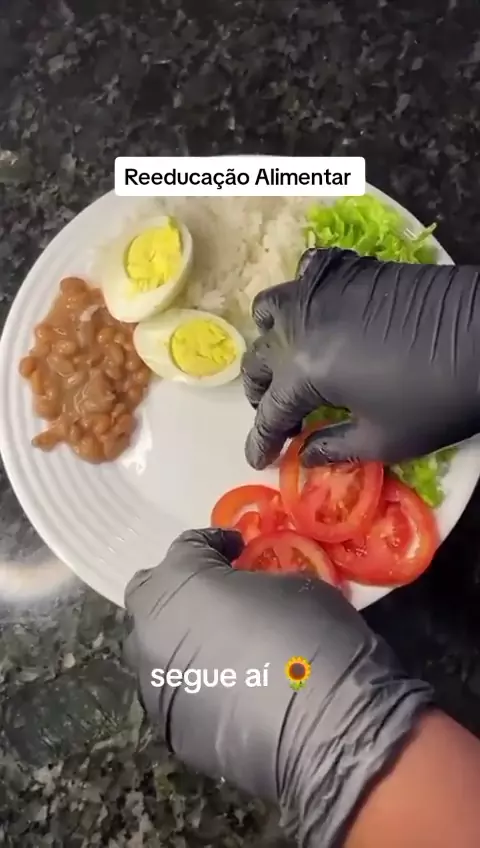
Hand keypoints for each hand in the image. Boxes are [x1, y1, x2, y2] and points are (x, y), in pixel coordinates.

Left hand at [125, 528, 431, 847]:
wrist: (326, 728)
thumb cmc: (311, 637)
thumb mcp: (293, 584)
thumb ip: (255, 581)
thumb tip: (250, 593)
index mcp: (181, 580)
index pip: (187, 546)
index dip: (215, 543)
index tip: (238, 548)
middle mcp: (153, 627)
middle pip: (151, 594)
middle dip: (181, 587)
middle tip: (218, 593)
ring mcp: (154, 682)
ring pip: (156, 647)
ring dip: (184, 638)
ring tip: (225, 646)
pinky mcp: (170, 728)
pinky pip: (177, 692)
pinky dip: (197, 683)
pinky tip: (233, 691)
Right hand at [242, 247, 479, 468]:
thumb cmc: (435, 397)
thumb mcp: (383, 438)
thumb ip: (334, 447)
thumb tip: (306, 456)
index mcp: (303, 370)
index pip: (269, 412)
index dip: (262, 440)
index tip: (259, 459)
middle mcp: (299, 324)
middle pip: (260, 360)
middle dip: (262, 393)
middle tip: (281, 417)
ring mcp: (320, 291)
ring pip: (270, 310)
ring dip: (271, 340)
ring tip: (289, 361)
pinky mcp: (347, 270)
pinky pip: (306, 274)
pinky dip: (302, 295)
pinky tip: (319, 313)